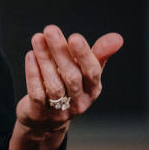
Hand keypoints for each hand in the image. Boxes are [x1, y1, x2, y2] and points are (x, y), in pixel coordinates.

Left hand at [8, 26, 122, 149]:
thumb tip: (118, 38)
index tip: (74, 37)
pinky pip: (37, 93)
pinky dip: (33, 74)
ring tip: (38, 38)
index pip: (92, 72)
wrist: (46, 119)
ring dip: (45, 59)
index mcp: (93, 89)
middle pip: (71, 77)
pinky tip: (30, 55)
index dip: (84, 55)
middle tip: (50, 29)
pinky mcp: (40, 113)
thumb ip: (100, 53)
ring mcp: (60, 110)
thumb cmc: (70, 86)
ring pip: (53, 85)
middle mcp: (79, 101)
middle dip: (60, 52)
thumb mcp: (86, 70)